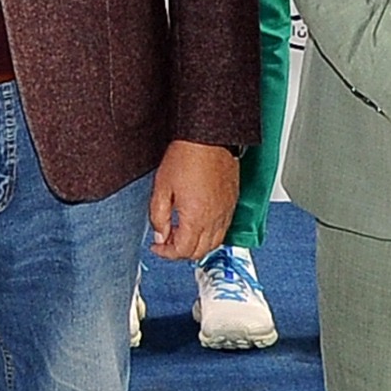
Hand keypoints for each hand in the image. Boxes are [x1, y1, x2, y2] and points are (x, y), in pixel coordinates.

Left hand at [147, 140, 238, 260]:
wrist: (209, 138)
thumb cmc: (187, 156)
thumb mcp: (161, 188)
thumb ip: (158, 217)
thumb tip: (160, 235)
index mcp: (196, 218)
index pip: (182, 251)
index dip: (166, 253)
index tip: (158, 246)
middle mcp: (214, 219)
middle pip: (199, 252)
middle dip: (181, 251)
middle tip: (167, 240)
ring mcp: (226, 212)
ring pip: (214, 243)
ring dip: (197, 244)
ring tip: (181, 232)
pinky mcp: (232, 203)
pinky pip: (223, 229)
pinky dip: (210, 234)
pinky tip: (198, 223)